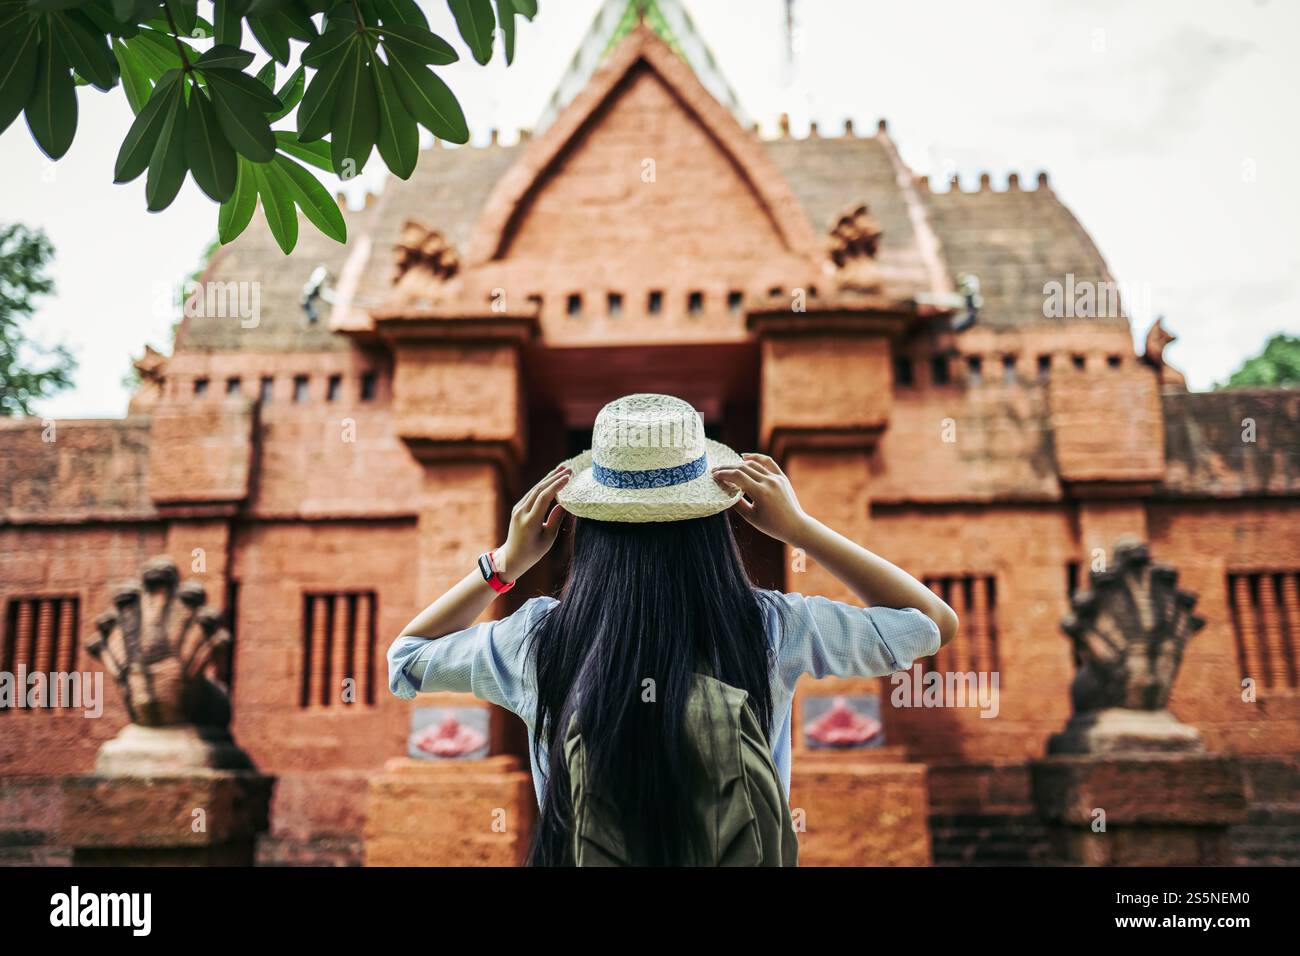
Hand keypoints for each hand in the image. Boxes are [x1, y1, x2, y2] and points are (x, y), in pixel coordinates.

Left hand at [496, 464, 569, 580]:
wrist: (512, 557)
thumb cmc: (533, 551)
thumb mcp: (548, 538)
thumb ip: (556, 519)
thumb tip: (564, 503)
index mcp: (530, 522)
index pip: (544, 498)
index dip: (556, 486)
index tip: (568, 477)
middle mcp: (521, 512)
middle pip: (539, 490)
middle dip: (554, 478)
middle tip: (568, 469)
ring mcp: (517, 509)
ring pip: (534, 489)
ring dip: (548, 478)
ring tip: (562, 469)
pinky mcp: (517, 508)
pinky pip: (531, 494)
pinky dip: (543, 485)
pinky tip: (551, 480)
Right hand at [712, 453, 811, 545]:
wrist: (795, 526)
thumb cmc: (772, 526)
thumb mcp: (750, 517)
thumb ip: (736, 503)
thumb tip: (725, 491)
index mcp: (761, 493)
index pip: (738, 477)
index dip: (724, 474)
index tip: (714, 475)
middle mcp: (769, 482)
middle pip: (743, 468)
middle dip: (727, 468)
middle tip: (715, 470)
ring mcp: (777, 478)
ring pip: (754, 464)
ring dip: (738, 464)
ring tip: (727, 467)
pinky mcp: (782, 477)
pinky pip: (768, 462)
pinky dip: (756, 457)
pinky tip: (744, 457)